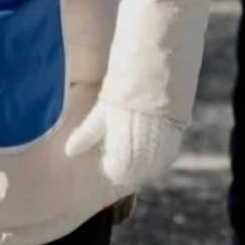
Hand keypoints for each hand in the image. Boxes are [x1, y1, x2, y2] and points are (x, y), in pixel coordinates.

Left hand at [64, 100, 183, 190]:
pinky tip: (147, 148)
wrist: (156, 71)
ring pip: (150, 171)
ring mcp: (163, 146)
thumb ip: (87, 133)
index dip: (110, 166)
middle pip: (133, 173)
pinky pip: (164, 161)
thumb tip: (68, 151)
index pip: (117, 169)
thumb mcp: (102, 111)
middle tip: (118, 152)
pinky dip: (154, 161)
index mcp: (123, 139)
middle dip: (124, 168)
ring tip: (132, 147)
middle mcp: (145, 147)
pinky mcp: (175, 142)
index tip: (106, 155)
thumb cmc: (123, 90)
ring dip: (140, 166)